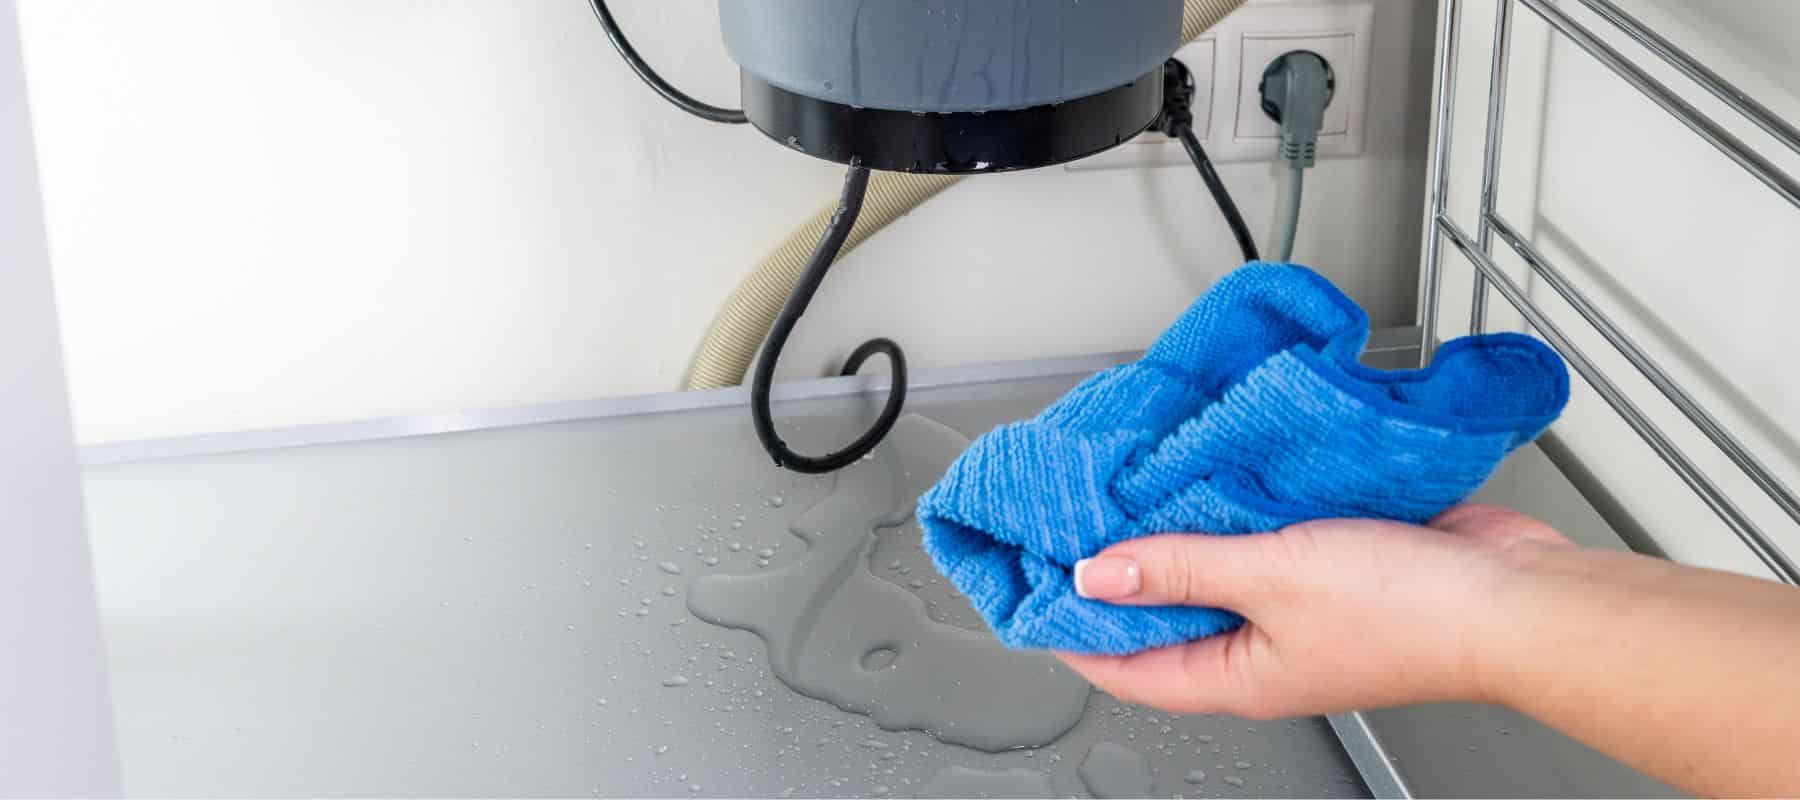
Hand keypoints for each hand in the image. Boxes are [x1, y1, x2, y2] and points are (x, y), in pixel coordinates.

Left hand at [1056, 504, 1572, 718]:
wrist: (1515, 594)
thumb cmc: (1411, 610)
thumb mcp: (1270, 576)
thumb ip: (1178, 568)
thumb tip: (1092, 574)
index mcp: (1235, 676)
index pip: (1122, 666)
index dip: (1068, 627)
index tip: (1026, 582)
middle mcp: (1258, 648)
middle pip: (1162, 612)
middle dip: (1118, 567)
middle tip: (1073, 514)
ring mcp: (1295, 605)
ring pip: (1211, 567)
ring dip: (1175, 528)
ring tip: (1128, 480)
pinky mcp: (1329, 561)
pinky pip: (1260, 535)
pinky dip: (1231, 505)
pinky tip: (1209, 465)